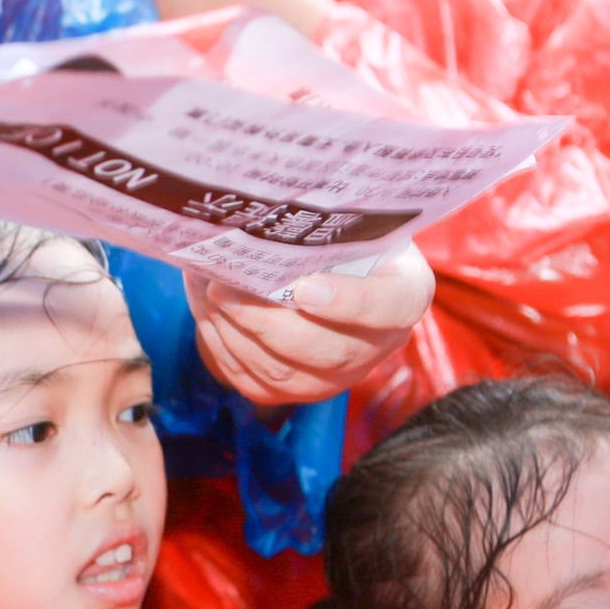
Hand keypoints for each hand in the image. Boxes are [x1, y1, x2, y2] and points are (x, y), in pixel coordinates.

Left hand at [184, 242, 434, 412]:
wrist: (328, 267)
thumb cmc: (340, 234)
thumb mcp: (349, 219)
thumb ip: (325, 224)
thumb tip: (263, 216)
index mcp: (404, 295)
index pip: (390, 307)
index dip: (350, 303)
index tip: (305, 288)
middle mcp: (378, 347)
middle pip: (328, 353)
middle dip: (266, 323)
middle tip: (224, 288)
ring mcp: (337, 378)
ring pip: (282, 374)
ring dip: (234, 333)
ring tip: (205, 291)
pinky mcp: (294, 392)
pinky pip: (254, 380)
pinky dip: (222, 346)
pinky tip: (206, 311)